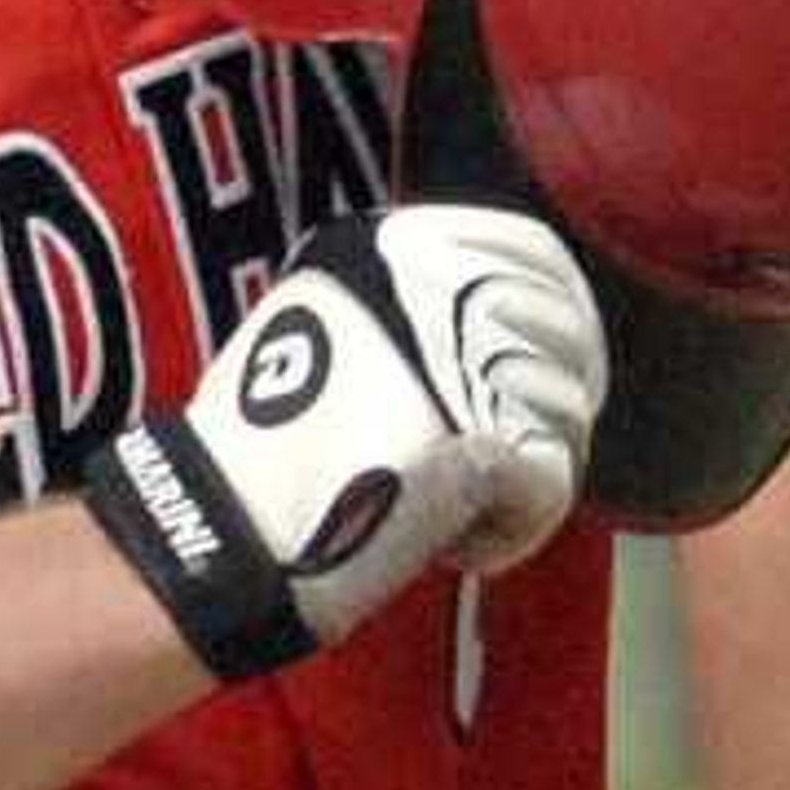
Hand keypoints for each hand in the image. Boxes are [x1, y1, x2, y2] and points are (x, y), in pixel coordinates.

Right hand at [81, 205, 605, 681]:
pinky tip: (447, 545)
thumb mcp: (327, 327)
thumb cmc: (263, 457)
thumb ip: (414, 310)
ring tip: (448, 507)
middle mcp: (431, 281)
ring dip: (521, 479)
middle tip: (502, 467)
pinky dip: (509, 532)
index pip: (532, 248)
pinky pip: (551, 484)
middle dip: (548, 414)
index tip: (557, 367)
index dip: (563, 312)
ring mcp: (457, 356)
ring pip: (566, 416)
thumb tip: (518, 324)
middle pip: (567, 337)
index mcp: (392, 244)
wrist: (222, 534)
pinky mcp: (479, 435)